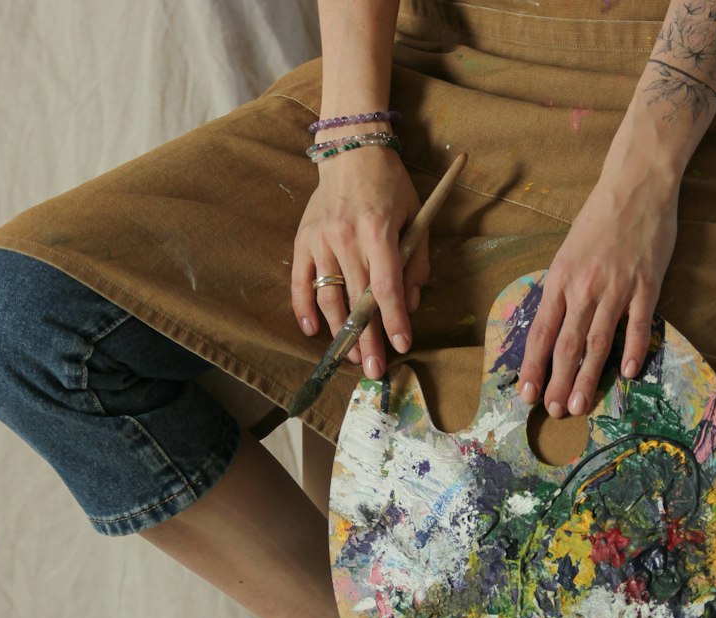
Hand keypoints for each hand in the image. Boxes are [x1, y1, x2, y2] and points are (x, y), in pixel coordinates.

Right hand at [291, 147, 429, 375]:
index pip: (385, 286)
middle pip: (357, 299)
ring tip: (351, 357)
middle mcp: (346, 237)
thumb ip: (416, 261)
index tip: (402, 344)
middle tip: (374, 369)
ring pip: (328, 297)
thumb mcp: (415, 215)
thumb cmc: (389, 184)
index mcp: (378, 229)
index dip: (394, 319)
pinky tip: (312, 330)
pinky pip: (299, 282)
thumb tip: (410, 303)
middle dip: (367, 339)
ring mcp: (320, 239)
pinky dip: (303, 308)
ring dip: (339, 332)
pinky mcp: (303, 240)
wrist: (351, 148)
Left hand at [518, 162, 679, 417]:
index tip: (527, 394)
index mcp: (560, 279)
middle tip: (554, 412)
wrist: (637, 183)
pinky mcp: (647, 283)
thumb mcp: (568, 254)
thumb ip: (562, 292)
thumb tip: (551, 332)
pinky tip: (628, 373)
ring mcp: (617, 286)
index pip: (541, 332)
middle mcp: (584, 287)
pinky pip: (637, 323)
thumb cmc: (599, 220)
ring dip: (588, 377)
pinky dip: (632, 349)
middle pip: (567, 344)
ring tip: (580, 404)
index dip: (533, 366)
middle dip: (558, 381)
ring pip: (598, 340)